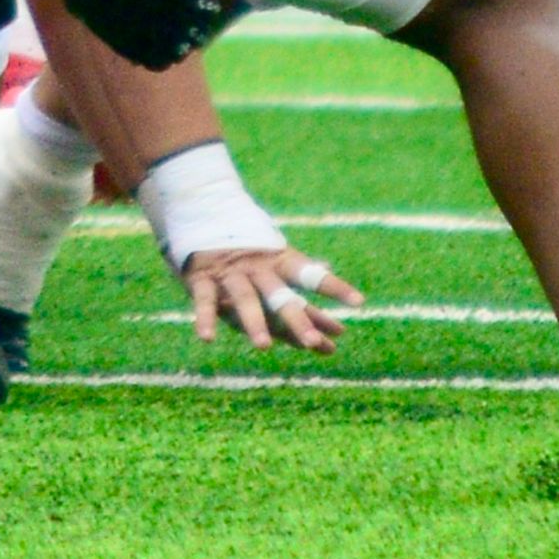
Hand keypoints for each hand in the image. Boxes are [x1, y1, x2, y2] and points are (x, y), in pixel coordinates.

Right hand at [180, 246, 360, 351]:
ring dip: (254, 322)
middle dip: (296, 319)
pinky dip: (205, 318)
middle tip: (312, 343)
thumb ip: (301, 283)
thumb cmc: (247, 244)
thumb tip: (333, 297)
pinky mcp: (201, 279)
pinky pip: (204, 301)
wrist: (200, 211)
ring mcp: (230, 274)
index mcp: (279, 261)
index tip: (358, 302)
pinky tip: (208, 339)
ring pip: (244, 299)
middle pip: (280, 295)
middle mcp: (258, 268)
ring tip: (265, 347)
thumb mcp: (276, 258)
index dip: (334, 288)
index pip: (310, 276)